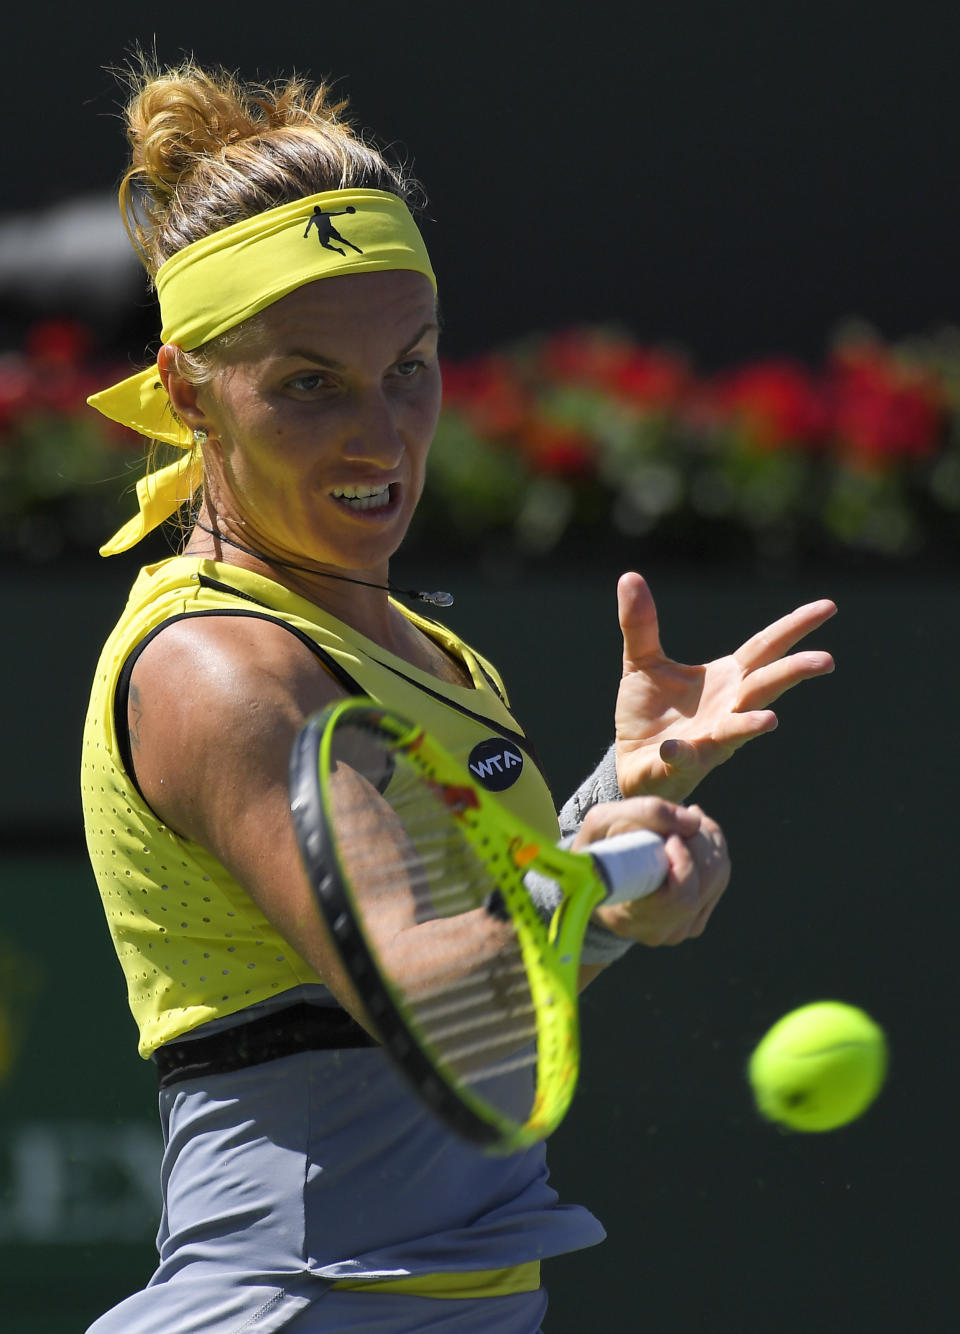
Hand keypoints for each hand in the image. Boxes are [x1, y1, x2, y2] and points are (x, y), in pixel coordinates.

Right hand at [572, 797, 729, 945]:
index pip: (681, 898)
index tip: (670, 837)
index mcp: (629, 916)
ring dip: (709, 841)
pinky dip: (713, 851)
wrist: (593, 877)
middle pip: (705, 884)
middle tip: (681, 819)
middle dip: (700, 841)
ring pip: (718, 879)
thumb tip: (694, 820)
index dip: (685, 861)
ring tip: (686, 822)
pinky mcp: (694, 922)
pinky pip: (719, 881)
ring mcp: (678, 930)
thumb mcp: (603, 822)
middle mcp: (657, 931)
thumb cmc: (596, 849)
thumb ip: (646, 813)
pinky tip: (692, 836)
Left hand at [614, 572, 835, 801]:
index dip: (795, 626)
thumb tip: (630, 576)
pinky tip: (673, 748)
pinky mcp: (680, 765)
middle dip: (794, 673)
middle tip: (826, 659)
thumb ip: (640, 623)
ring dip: (751, 725)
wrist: (629, 762)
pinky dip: (680, 753)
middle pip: (765, 685)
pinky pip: (683, 758)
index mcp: (726, 680)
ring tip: (770, 722)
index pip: (766, 648)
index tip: (829, 607)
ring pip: (737, 730)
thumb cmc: (648, 714)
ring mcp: (709, 739)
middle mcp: (728, 709)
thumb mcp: (641, 662)